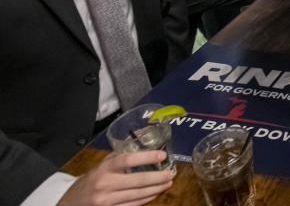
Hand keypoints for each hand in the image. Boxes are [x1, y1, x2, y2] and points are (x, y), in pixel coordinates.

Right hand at [58, 151, 173, 205]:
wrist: (71, 202)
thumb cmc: (92, 180)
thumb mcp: (102, 164)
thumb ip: (120, 155)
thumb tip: (144, 137)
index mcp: (104, 168)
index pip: (127, 160)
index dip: (146, 157)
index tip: (162, 155)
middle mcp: (105, 184)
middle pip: (137, 181)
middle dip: (157, 178)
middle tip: (170, 174)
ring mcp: (107, 200)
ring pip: (137, 195)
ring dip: (155, 189)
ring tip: (167, 183)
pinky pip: (133, 205)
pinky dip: (146, 199)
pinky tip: (155, 193)